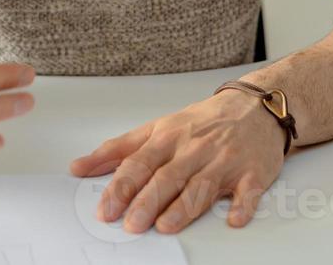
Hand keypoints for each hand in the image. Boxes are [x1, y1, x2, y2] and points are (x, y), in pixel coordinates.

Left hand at [70, 87, 285, 232]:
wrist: (253, 107)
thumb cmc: (200, 122)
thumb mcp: (156, 128)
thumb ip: (118, 149)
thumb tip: (79, 167)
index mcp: (167, 137)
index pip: (139, 163)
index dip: (120, 187)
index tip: (106, 209)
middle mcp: (193, 149)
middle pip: (167, 177)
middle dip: (147, 201)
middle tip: (130, 224)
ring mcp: (224, 160)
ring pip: (200, 185)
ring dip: (183, 207)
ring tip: (165, 225)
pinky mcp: (253, 172)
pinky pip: (248, 191)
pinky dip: (241, 205)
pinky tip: (233, 219)